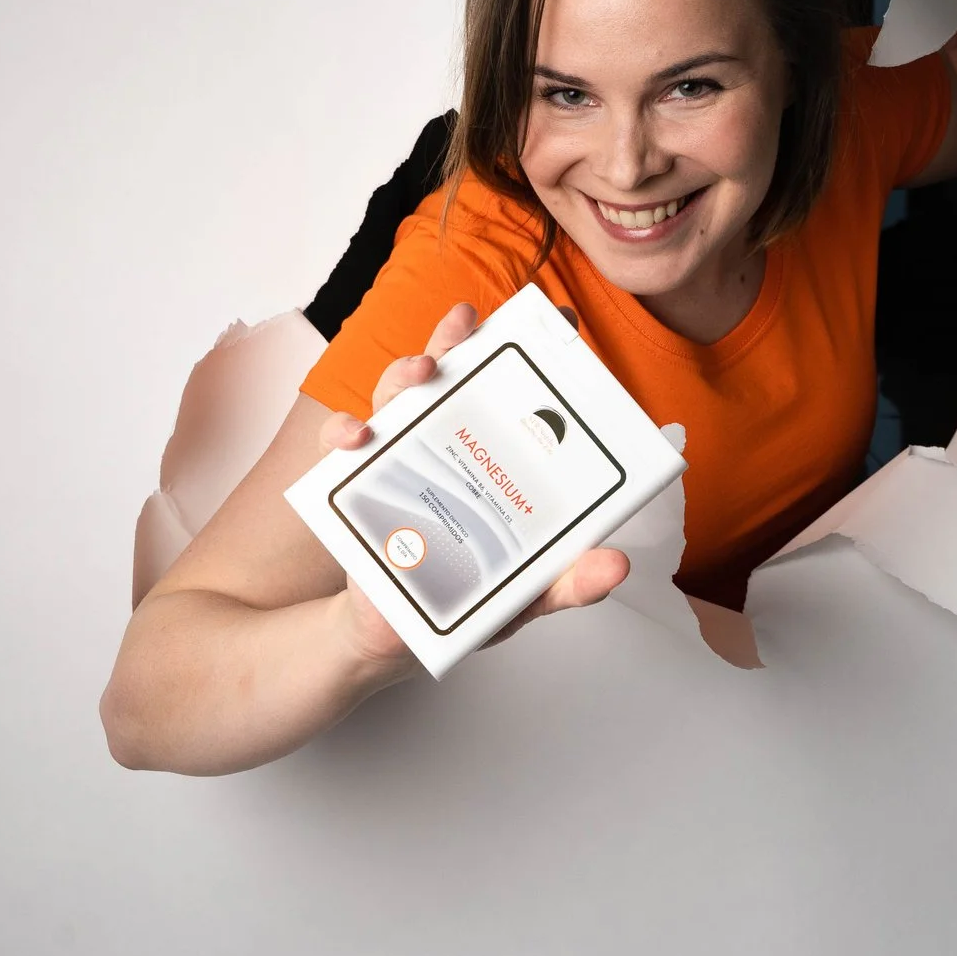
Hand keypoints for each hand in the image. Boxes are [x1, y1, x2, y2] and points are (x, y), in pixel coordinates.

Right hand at [315, 301, 628, 664]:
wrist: (390, 636)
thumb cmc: (464, 598)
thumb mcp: (524, 595)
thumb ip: (566, 581)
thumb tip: (615, 564)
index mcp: (487, 456)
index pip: (506, 391)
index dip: (530, 352)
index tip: (557, 319)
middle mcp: (440, 440)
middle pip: (448, 374)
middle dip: (456, 340)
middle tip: (467, 323)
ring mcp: (393, 455)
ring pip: (394, 394)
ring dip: (404, 373)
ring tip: (421, 372)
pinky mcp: (350, 481)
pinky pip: (341, 444)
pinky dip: (345, 432)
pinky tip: (357, 438)